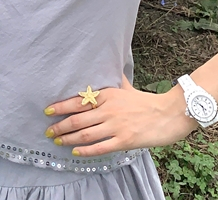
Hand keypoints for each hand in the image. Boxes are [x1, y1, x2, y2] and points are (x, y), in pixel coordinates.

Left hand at [43, 76, 196, 156]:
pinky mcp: (124, 140)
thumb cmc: (146, 101)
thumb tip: (107, 64)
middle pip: (78, 119)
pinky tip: (76, 152)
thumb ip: (114, 79)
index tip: (48, 111)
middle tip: (48, 131)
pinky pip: (100, 147)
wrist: (168, 114)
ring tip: (58, 141)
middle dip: (60, 126)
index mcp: (107, 94)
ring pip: (85, 134)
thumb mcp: (126, 86)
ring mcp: (116, 126)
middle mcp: (108, 109)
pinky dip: (86, 151)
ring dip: (69, 138)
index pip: (78, 100)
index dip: (61, 106)